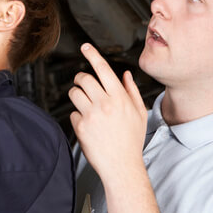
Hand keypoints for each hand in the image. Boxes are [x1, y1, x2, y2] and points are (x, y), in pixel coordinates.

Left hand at [69, 43, 147, 178]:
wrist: (122, 166)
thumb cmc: (132, 140)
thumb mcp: (139, 113)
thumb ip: (131, 91)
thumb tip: (125, 75)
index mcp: (119, 97)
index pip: (103, 69)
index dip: (92, 54)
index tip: (85, 47)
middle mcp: (105, 103)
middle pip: (84, 78)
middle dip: (80, 78)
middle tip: (81, 82)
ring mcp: (92, 115)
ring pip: (74, 93)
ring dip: (76, 95)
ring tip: (84, 104)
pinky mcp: (81, 127)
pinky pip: (73, 113)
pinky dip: (78, 117)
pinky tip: (88, 125)